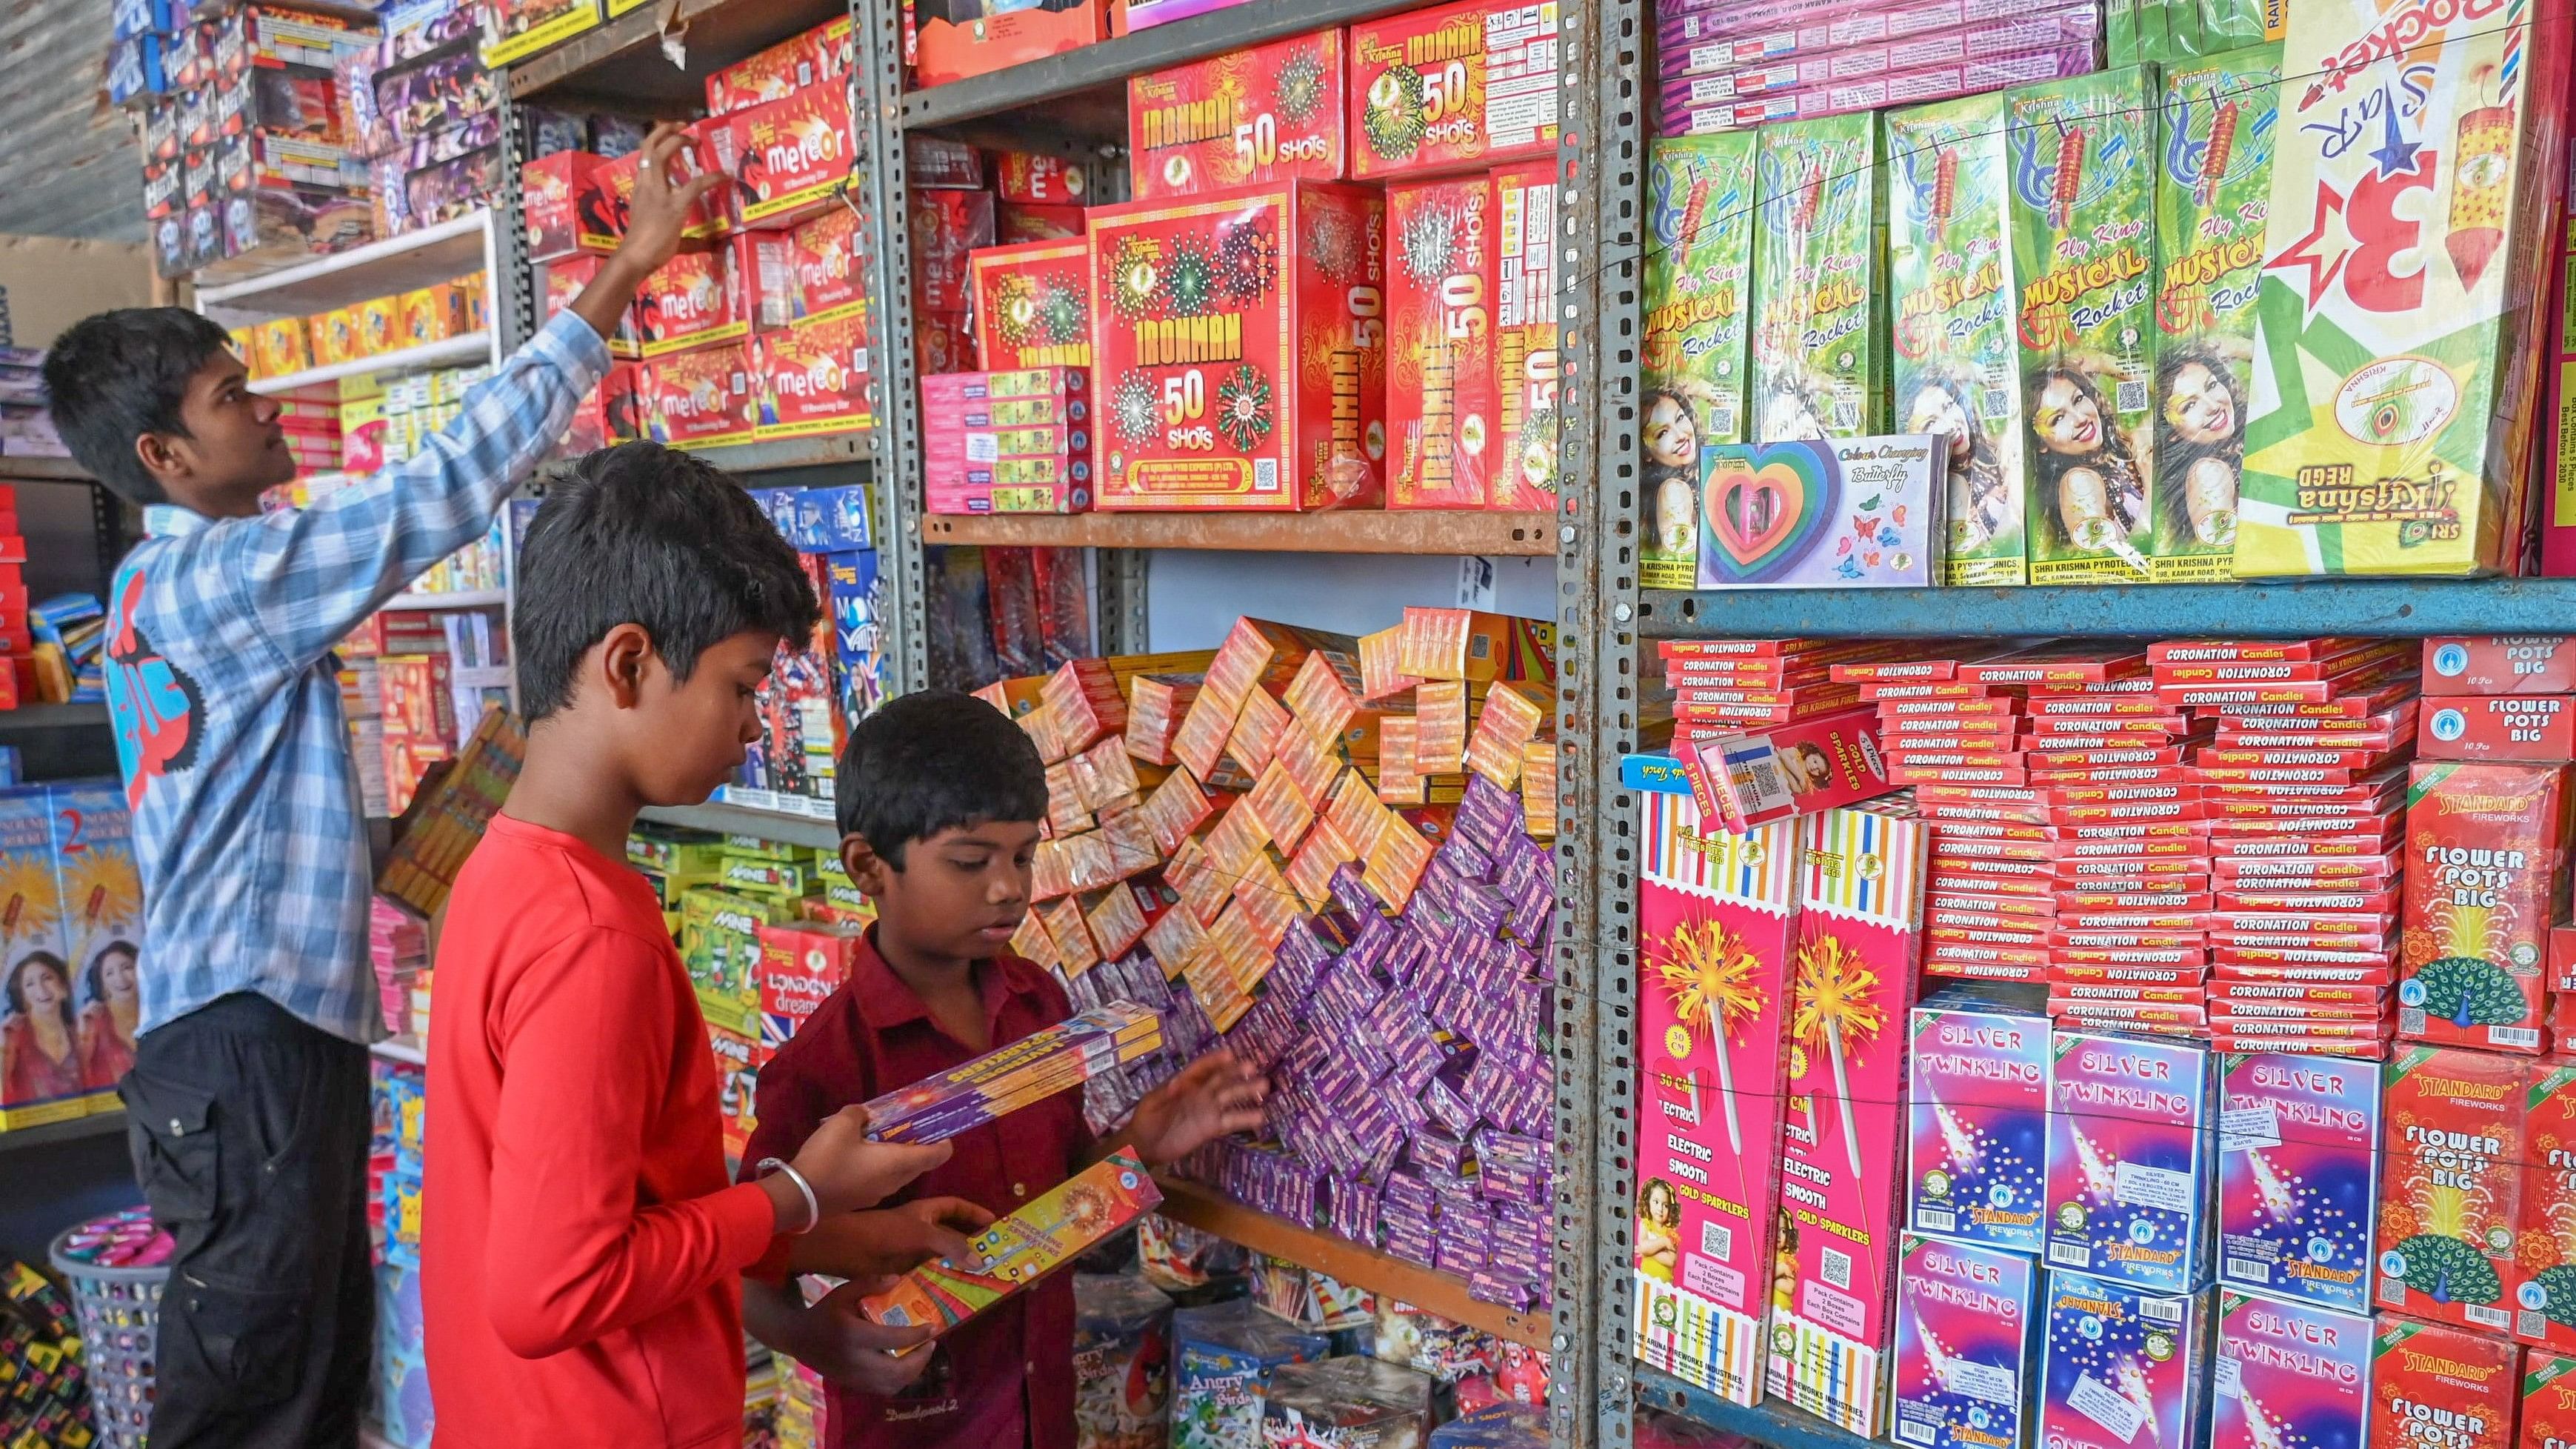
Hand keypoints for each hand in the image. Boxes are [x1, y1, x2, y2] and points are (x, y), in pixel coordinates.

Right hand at [565, 123, 725, 340]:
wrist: (634, 257)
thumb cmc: (644, 248)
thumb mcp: (662, 231)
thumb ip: (686, 234)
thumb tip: (713, 246)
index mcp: (640, 188)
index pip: (644, 157)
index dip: (657, 142)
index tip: (671, 134)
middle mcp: (646, 185)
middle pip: (649, 148)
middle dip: (665, 131)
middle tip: (683, 126)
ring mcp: (658, 193)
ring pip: (662, 154)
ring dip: (677, 140)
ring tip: (693, 137)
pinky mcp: (674, 205)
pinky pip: (695, 185)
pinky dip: (712, 178)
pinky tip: (724, 175)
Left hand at [790, 1196, 996, 1279]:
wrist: (842, 1251)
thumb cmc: (881, 1233)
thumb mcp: (920, 1233)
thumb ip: (950, 1244)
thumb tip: (980, 1259)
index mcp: (924, 1212)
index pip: (955, 1207)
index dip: (974, 1213)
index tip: (995, 1224)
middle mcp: (919, 1230)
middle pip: (951, 1235)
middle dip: (971, 1245)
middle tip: (994, 1259)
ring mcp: (910, 1252)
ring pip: (940, 1259)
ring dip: (957, 1268)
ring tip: (980, 1281)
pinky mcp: (902, 1273)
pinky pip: (927, 1278)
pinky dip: (940, 1284)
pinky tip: (953, 1296)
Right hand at [791, 1106, 952, 1216]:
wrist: (799, 1198)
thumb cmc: (828, 1159)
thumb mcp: (842, 1123)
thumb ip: (859, 1114)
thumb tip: (864, 1115)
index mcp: (899, 1163)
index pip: (937, 1155)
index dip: (943, 1141)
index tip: (937, 1127)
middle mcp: (894, 1182)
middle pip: (919, 1164)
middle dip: (917, 1145)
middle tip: (905, 1126)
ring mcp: (878, 1194)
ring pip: (899, 1174)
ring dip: (897, 1157)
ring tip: (880, 1137)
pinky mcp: (862, 1200)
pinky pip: (881, 1181)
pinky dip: (880, 1167)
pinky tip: (861, 1155)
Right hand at [793, 1280, 940, 1392]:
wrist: (798, 1338)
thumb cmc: (824, 1312)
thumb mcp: (843, 1292)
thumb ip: (870, 1283)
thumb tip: (898, 1279)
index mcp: (853, 1335)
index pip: (893, 1340)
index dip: (917, 1335)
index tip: (933, 1327)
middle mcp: (854, 1360)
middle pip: (897, 1370)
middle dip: (920, 1359)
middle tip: (931, 1344)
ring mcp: (853, 1377)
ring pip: (892, 1384)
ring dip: (913, 1372)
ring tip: (922, 1354)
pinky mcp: (853, 1385)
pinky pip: (883, 1389)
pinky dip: (899, 1380)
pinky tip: (906, 1365)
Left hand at [1119, 1049, 1267, 1168]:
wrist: (1146, 1146)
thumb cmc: (1146, 1120)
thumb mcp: (1151, 1104)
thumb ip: (1164, 1094)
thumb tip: (1177, 1083)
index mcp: (1185, 1083)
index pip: (1202, 1068)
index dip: (1215, 1061)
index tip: (1230, 1054)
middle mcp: (1200, 1093)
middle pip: (1221, 1079)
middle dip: (1237, 1072)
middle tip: (1253, 1067)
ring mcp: (1208, 1110)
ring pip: (1230, 1097)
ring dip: (1247, 1092)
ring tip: (1264, 1087)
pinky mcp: (1212, 1127)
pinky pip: (1231, 1121)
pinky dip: (1246, 1119)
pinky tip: (1260, 1117)